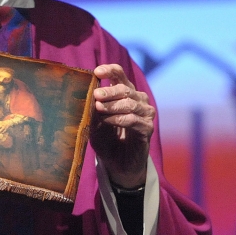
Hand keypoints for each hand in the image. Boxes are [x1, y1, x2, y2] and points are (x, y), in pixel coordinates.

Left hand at [91, 64, 155, 187]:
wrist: (118, 164)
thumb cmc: (106, 139)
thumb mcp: (95, 122)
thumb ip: (93, 108)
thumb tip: (87, 96)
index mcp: (125, 92)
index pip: (120, 74)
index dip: (110, 70)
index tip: (97, 72)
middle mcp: (138, 99)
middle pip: (125, 88)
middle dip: (109, 91)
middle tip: (96, 95)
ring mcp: (145, 113)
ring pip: (129, 103)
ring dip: (112, 106)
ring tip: (99, 109)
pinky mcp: (148, 128)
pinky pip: (133, 120)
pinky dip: (118, 119)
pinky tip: (107, 121)